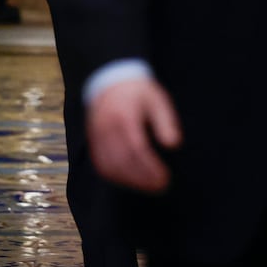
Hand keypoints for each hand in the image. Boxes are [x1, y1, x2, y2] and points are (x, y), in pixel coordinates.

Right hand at [87, 77, 182, 193]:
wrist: (110, 81)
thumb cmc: (138, 92)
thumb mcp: (157, 99)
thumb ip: (166, 121)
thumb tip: (174, 144)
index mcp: (124, 115)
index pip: (137, 148)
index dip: (151, 166)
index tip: (165, 177)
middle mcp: (107, 126)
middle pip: (123, 160)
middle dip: (143, 178)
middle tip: (161, 185)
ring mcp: (97, 134)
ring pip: (110, 165)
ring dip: (130, 180)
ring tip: (148, 186)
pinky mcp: (93, 140)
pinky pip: (100, 164)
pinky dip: (115, 176)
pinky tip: (130, 180)